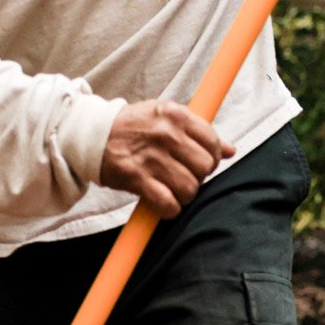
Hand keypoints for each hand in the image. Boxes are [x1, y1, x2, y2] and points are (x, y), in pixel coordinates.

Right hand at [99, 100, 234, 218]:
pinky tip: (164, 203)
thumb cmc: (133, 127)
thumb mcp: (166, 117)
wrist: (93, 135)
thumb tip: (231, 150)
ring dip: (184, 195)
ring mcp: (152, 157)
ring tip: (173, 190)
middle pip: (204, 167)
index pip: (212, 142)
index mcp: (175, 115)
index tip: (200, 163)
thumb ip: (198, 131)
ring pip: (190, 188)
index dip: (212, 158)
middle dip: (199, 177)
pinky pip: (168, 203)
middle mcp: (166, 134)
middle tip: (185, 177)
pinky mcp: (137, 178)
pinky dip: (170, 209)